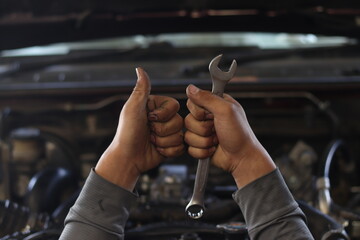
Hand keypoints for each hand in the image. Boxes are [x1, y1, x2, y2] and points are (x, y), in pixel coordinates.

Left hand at [95, 68, 183, 190]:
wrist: (127, 158)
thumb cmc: (127, 133)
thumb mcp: (133, 108)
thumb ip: (141, 89)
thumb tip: (140, 69)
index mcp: (156, 106)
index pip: (174, 105)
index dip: (163, 115)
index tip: (149, 119)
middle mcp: (163, 119)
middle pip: (179, 121)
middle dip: (162, 130)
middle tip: (149, 133)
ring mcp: (168, 133)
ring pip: (180, 135)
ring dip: (164, 141)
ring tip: (151, 141)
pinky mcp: (172, 146)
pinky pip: (180, 147)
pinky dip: (168, 151)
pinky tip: (157, 150)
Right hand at [184, 84, 274, 187]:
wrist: (242, 158)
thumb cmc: (240, 134)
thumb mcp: (225, 110)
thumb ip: (207, 98)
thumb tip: (190, 88)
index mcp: (215, 104)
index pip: (193, 101)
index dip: (198, 110)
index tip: (209, 115)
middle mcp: (208, 117)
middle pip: (188, 119)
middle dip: (203, 128)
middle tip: (216, 129)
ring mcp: (203, 132)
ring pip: (188, 135)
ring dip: (204, 141)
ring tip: (217, 140)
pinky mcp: (200, 145)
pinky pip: (190, 148)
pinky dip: (202, 151)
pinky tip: (213, 148)